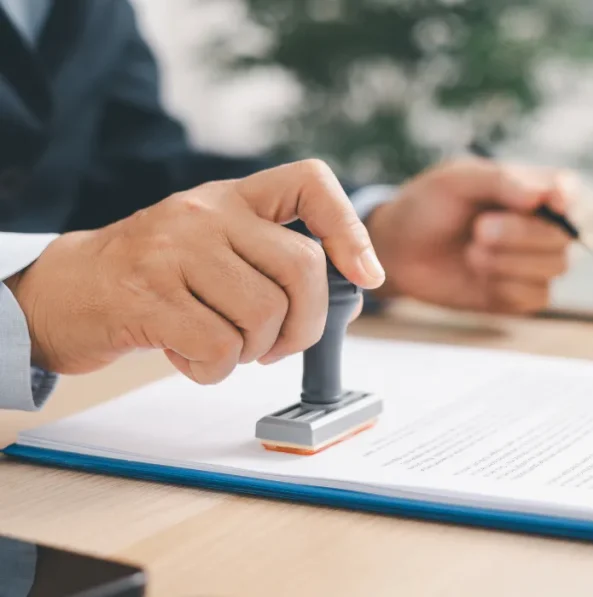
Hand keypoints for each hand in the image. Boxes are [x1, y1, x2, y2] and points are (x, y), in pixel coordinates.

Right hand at [7, 160, 383, 383]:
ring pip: (264, 315)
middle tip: (278, 347)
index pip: (310, 182)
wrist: (66, 290)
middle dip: (305, 326)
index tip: (367, 276)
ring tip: (218, 345)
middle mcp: (206, 212)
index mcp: (231, 197)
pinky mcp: (146, 295)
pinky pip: (220, 349)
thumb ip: (271, 258)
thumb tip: (353, 289)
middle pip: (303, 269)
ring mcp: (173, 249)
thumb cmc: (157, 277)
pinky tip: (187, 356)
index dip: (350, 228)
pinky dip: (213, 370)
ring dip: (253, 352)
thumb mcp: (215, 247)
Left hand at [366, 157, 576, 313]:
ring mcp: (533, 263)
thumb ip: (501, 181)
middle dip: (521, 234)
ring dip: (510, 261)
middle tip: (479, 230)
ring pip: (555, 267)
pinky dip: (507, 287)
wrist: (398, 250)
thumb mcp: (457, 180)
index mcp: (531, 189)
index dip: (565, 198)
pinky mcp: (520, 296)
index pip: (567, 190)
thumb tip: (543, 196)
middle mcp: (540, 226)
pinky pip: (537, 297)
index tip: (553, 202)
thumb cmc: (428, 206)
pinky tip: (479, 276)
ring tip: (471, 253)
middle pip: (562, 235)